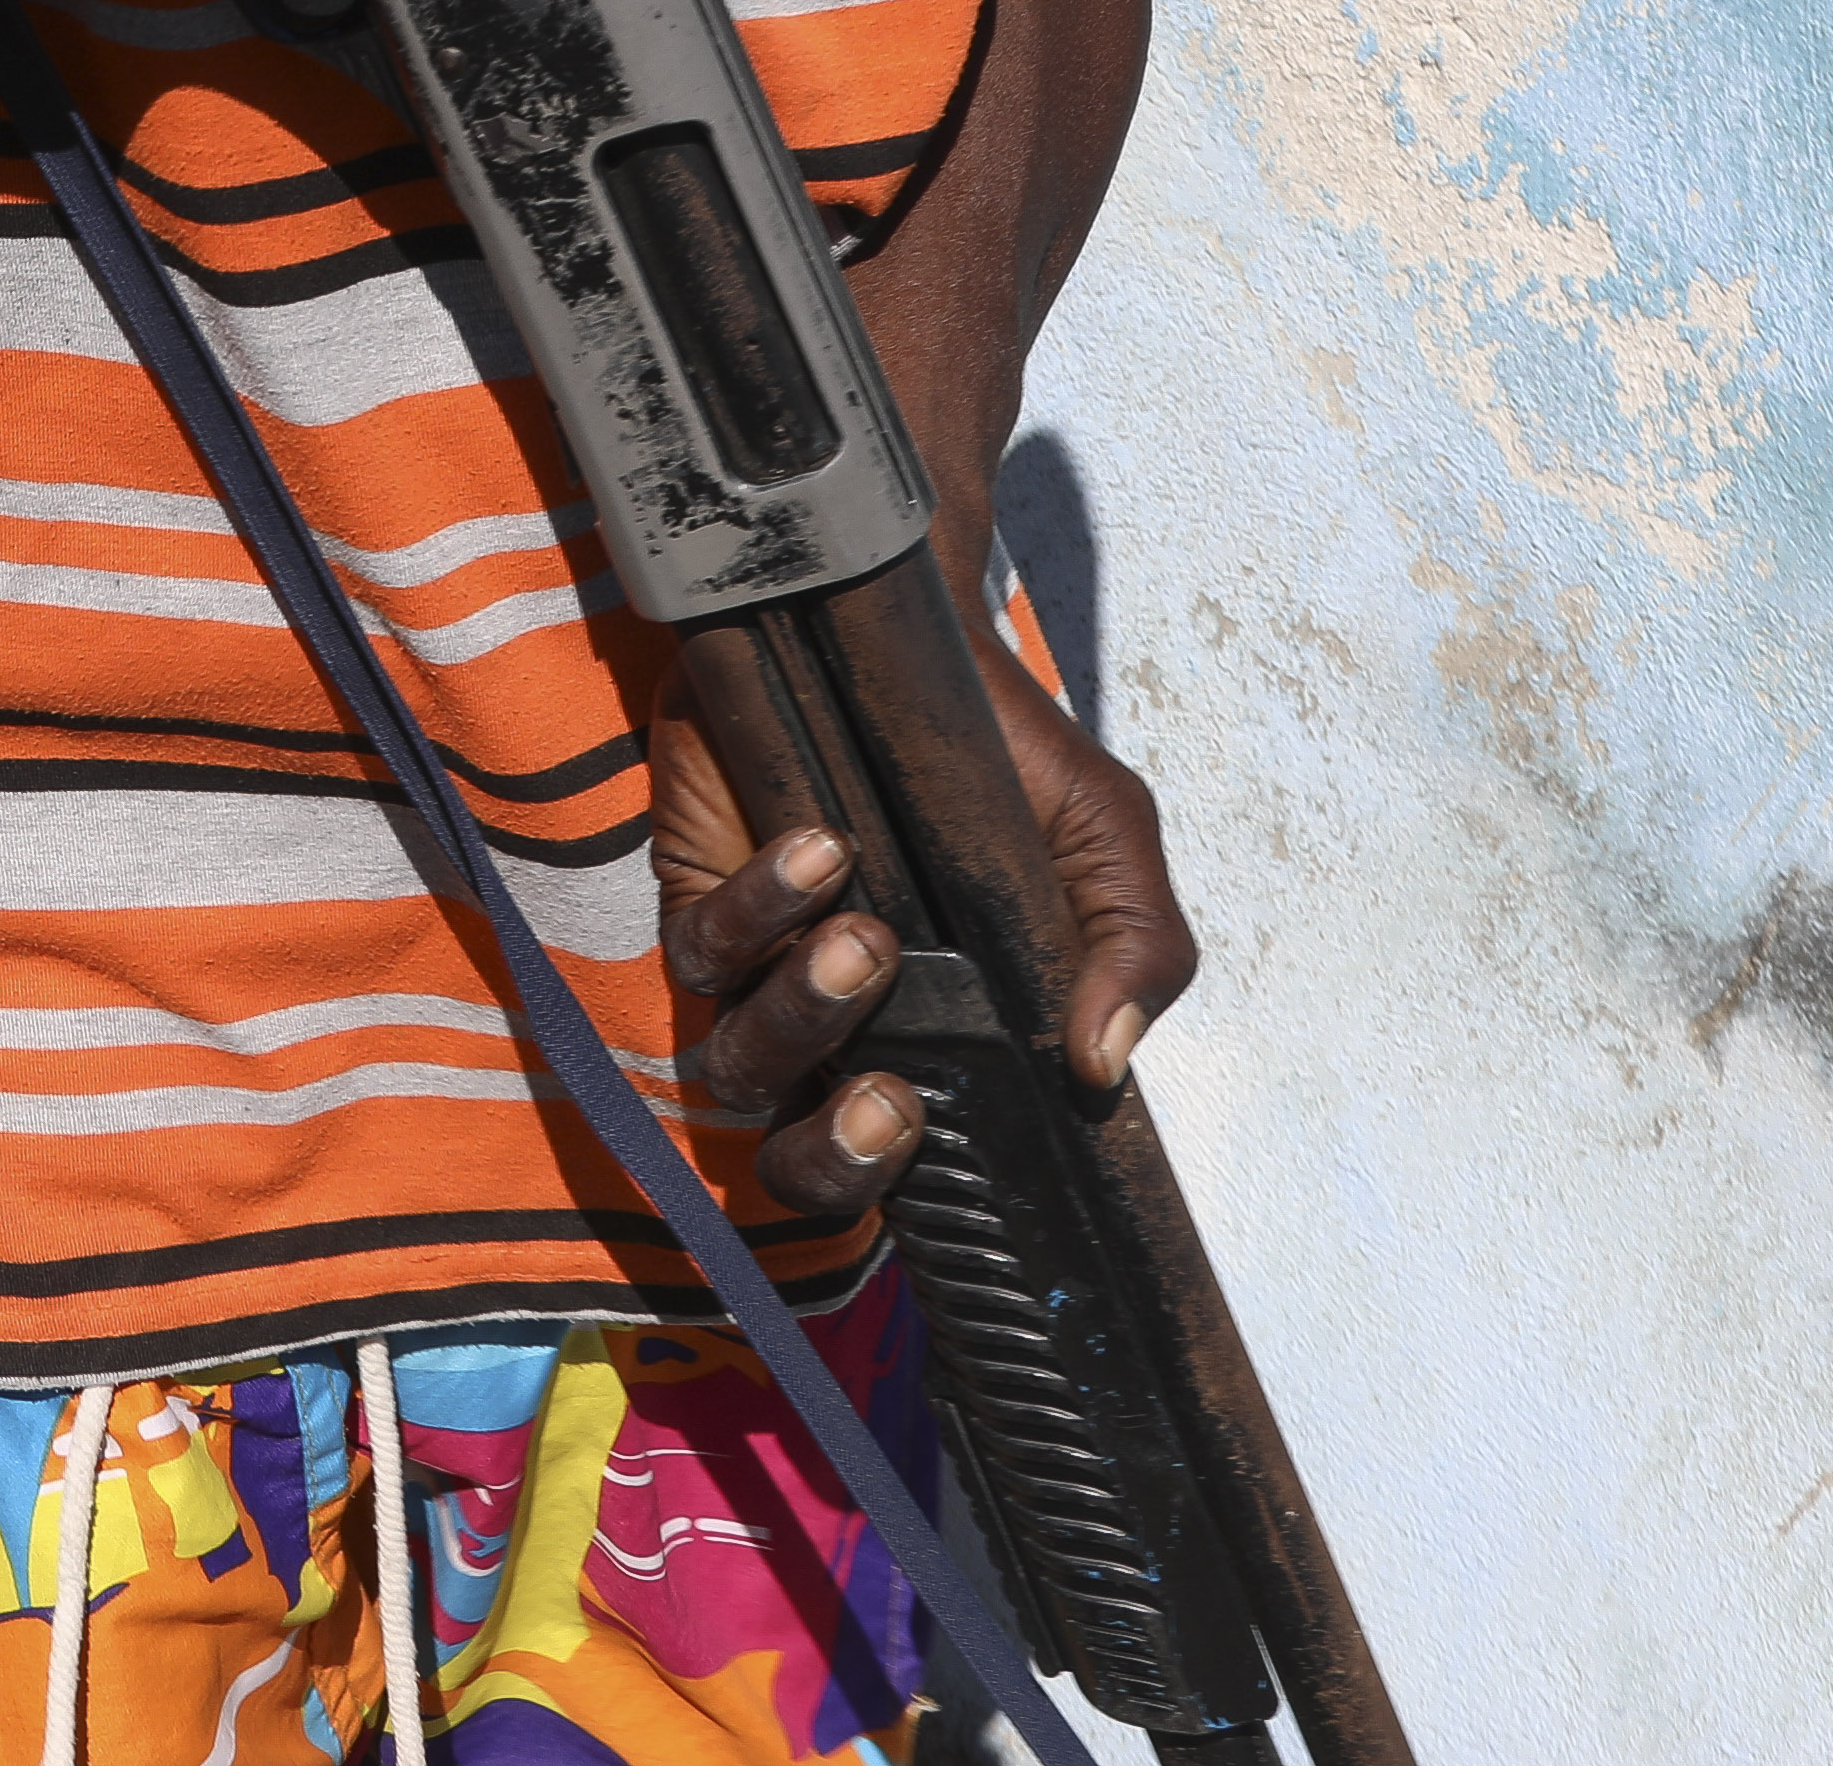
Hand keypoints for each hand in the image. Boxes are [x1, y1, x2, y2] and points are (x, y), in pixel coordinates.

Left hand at [649, 653, 1200, 1218]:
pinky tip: (821, 848)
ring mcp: (761, 972)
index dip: (913, 1192)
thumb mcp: (1102, 843)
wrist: (918, 641)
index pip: (907, 1176)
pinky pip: (703, 949)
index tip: (953, 1156)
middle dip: (837, 1159)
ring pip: (743, 1063)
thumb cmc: (1009, 762)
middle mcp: (839, 1035)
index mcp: (934, 1049)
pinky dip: (759, 909)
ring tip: (871, 940)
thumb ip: (1132, 947)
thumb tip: (1102, 1061)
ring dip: (806, 1014)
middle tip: (895, 1104)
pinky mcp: (699, 896)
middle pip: (799, 1171)